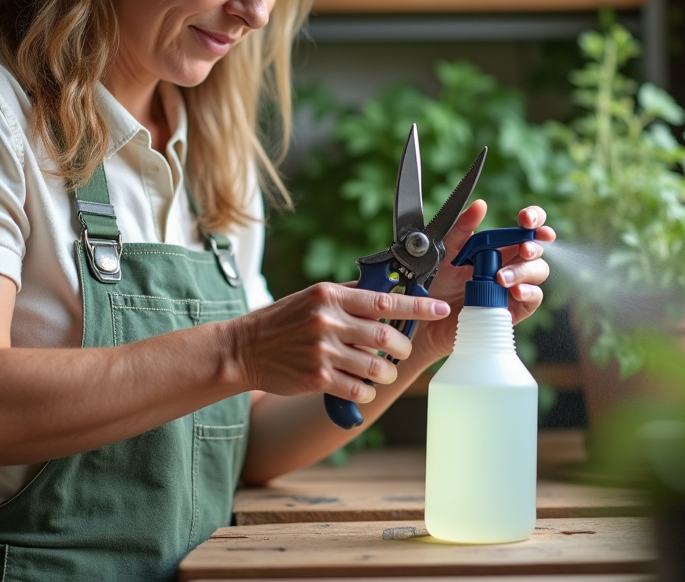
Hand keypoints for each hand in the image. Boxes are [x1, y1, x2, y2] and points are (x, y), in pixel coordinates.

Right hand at [230, 282, 448, 403]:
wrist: (244, 349)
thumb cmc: (282, 321)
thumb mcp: (313, 298)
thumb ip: (348, 297)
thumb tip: (386, 294)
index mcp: (330, 295)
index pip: (384, 300)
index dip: (417, 307)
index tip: (440, 309)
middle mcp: (328, 320)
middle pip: (386, 336)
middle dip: (402, 346)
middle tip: (401, 350)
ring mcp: (322, 351)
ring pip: (376, 365)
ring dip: (387, 372)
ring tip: (383, 371)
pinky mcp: (317, 378)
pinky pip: (359, 388)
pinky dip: (367, 390)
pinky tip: (362, 386)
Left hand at [419, 202, 554, 360]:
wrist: (431, 318)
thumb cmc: (441, 284)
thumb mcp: (448, 253)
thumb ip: (462, 229)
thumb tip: (480, 205)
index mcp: (500, 247)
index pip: (526, 229)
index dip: (534, 221)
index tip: (527, 220)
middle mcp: (511, 264)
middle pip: (537, 249)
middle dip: (534, 245)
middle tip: (522, 249)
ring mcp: (515, 286)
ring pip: (539, 272)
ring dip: (525, 271)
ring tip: (501, 277)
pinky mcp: (515, 309)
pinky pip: (534, 298)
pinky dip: (529, 292)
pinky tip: (515, 291)